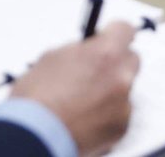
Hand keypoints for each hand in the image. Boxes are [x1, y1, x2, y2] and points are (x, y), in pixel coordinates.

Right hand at [11, 21, 139, 156]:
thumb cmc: (36, 97)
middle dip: (115, 63)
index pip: (125, 29)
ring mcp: (123, 104)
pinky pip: (119, 114)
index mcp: (105, 53)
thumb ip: (78, 51)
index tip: (108, 38)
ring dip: (109, 92)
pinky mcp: (121, 128)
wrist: (34, 136)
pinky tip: (84, 118)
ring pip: (123, 89)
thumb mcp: (53, 57)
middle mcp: (120, 77)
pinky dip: (106, 115)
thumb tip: (86, 51)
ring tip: (81, 102)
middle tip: (94, 71)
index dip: (114, 33)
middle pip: (130, 60)